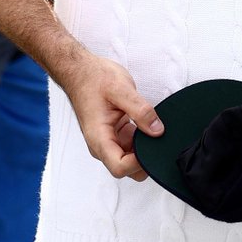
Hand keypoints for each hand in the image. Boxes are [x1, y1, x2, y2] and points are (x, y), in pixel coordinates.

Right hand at [58, 51, 162, 179]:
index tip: (154, 145)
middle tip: (160, 139)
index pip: (120, 167)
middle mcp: (102, 144)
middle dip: (144, 160)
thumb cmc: (95, 79)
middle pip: (126, 168)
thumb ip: (141, 111)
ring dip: (144, 149)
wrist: (82, 72)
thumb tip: (158, 130)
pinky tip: (150, 126)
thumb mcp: (122, 90)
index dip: (140, 163)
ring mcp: (108, 140)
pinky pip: (131, 145)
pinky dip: (142, 140)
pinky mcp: (115, 133)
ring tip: (156, 129)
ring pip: (130, 158)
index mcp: (99, 138)